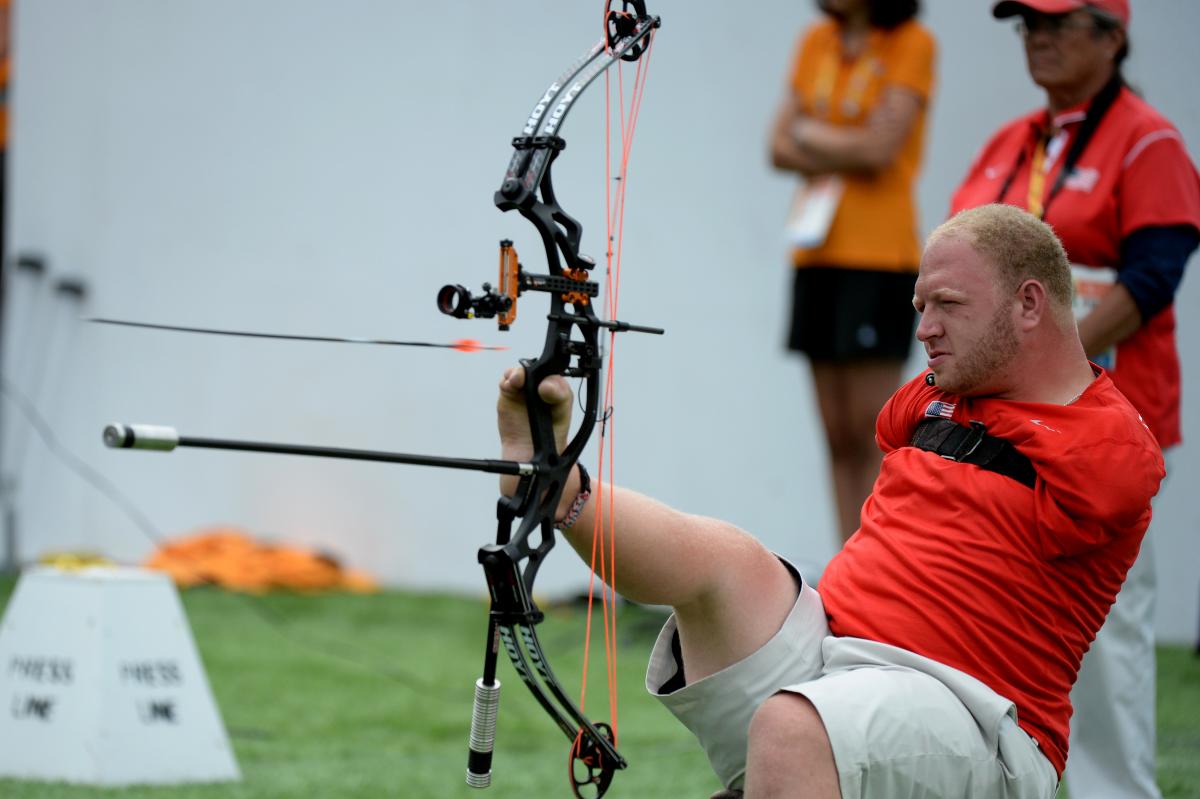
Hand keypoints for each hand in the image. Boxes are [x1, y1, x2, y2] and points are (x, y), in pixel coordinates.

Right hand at [497, 366, 572, 494]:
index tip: (546, 387)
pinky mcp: (509, 394)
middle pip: (533, 367)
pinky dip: (506, 381)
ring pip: (518, 372)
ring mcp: (523, 389)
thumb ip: (560, 397)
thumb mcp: (562, 414)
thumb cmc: (550, 434)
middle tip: (525, 378)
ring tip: (516, 382)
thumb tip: (547, 384)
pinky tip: (509, 386)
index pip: (553, 372)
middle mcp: (540, 385)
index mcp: (557, 388)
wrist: (529, 453)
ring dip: (516, 373)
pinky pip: (505, 382)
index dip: (548, 375)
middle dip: (529, 370)